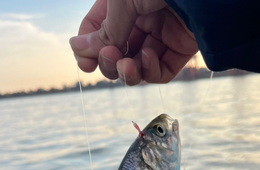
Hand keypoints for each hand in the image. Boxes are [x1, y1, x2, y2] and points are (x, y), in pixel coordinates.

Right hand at [70, 0, 197, 84]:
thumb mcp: (123, 2)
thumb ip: (104, 30)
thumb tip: (77, 49)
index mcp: (124, 0)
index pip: (98, 28)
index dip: (89, 48)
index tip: (85, 64)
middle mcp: (142, 16)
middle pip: (117, 52)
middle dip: (109, 61)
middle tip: (110, 56)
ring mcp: (163, 33)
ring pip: (138, 66)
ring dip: (127, 72)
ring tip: (126, 66)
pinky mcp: (183, 48)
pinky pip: (161, 71)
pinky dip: (150, 71)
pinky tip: (148, 58)